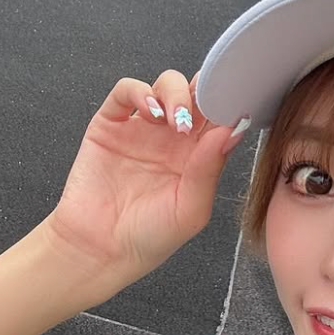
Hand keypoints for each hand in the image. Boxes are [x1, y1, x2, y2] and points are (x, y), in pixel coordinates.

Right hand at [43, 69, 249, 284]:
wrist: (100, 249)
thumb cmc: (149, 237)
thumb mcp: (190, 209)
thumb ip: (209, 168)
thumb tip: (232, 129)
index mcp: (198, 156)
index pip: (219, 117)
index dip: (227, 105)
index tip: (233, 105)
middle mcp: (173, 138)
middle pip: (196, 94)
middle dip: (204, 92)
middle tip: (202, 111)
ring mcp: (142, 128)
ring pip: (165, 85)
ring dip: (175, 93)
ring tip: (174, 121)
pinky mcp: (110, 124)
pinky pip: (126, 91)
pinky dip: (139, 91)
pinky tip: (149, 112)